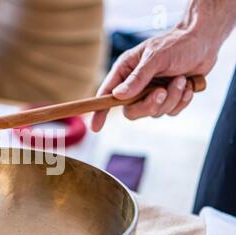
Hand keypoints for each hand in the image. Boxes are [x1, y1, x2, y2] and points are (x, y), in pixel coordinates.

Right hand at [91, 26, 219, 131]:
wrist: (204, 42)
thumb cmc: (177, 44)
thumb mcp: (155, 58)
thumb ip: (137, 78)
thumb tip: (118, 96)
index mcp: (125, 71)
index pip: (107, 94)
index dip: (100, 111)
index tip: (95, 127)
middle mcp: (135, 84)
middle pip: (131, 111)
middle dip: (149, 105)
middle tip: (161, 92)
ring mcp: (152, 93)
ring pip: (154, 112)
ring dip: (171, 98)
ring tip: (181, 80)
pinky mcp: (168, 98)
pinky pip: (171, 112)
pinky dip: (181, 100)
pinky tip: (187, 84)